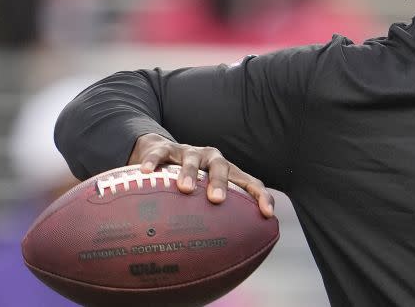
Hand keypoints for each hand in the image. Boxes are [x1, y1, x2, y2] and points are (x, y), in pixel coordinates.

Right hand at [127, 133, 274, 217]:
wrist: (162, 152)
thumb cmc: (190, 183)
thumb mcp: (203, 197)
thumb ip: (213, 221)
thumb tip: (221, 265)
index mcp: (228, 172)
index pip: (250, 183)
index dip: (261, 197)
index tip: (268, 214)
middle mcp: (212, 159)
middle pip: (222, 167)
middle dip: (221, 183)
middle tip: (217, 200)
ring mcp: (189, 152)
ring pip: (192, 159)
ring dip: (190, 172)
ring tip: (185, 188)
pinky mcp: (164, 148)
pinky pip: (158, 154)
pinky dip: (153, 162)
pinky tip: (146, 172)